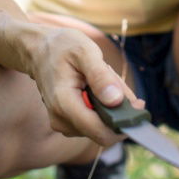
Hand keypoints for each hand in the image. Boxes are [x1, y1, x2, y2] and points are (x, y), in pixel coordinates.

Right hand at [29, 24, 142, 146]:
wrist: (37, 50)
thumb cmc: (61, 46)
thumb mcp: (84, 50)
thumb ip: (101, 76)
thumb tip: (117, 101)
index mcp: (64, 104)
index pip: (100, 132)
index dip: (124, 124)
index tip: (140, 105)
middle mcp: (61, 120)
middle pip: (104, 129)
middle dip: (117, 108)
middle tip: (113, 79)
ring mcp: (63, 124)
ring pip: (101, 125)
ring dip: (109, 106)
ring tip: (98, 79)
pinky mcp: (68, 123)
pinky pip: (94, 121)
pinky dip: (102, 106)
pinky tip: (94, 87)